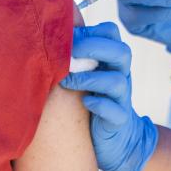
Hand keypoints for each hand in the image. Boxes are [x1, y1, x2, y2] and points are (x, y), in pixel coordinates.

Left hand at [61, 23, 157, 170]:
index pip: (111, 33)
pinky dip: (100, 104)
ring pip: (118, 81)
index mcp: (112, 60)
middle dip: (94, 48)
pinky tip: (85, 103)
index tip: (68, 39)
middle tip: (68, 54)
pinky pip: (116, 111)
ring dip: (91, 78)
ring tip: (67, 81)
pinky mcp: (119, 121)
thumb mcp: (86, 74)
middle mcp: (121, 76)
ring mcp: (123, 99)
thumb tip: (47, 31)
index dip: (91, 31)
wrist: (117, 140)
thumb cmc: (92, 101)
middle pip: (122, 52)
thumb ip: (75, 56)